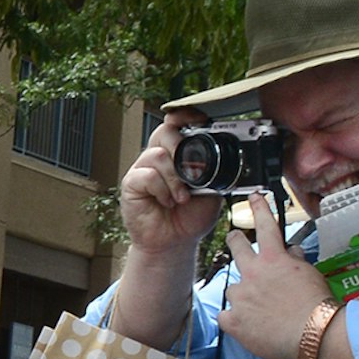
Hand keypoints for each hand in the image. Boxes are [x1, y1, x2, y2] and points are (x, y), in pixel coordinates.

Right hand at [118, 115, 222, 263]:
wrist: (174, 242)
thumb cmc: (190, 217)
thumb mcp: (212, 191)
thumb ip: (215, 173)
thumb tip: (226, 159)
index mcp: (178, 154)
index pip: (178, 125)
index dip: (186, 117)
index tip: (200, 118)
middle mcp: (159, 157)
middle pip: (165, 131)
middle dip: (181, 145)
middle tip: (192, 168)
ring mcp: (143, 169)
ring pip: (158, 155)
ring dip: (175, 179)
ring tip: (181, 198)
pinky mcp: (132, 184)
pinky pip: (147, 176)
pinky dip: (162, 190)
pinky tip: (167, 202)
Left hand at [213, 195, 328, 358]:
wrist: (312, 332)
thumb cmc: (316, 305)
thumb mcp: (310, 274)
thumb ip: (295, 260)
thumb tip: (290, 251)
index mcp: (274, 259)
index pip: (265, 225)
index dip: (259, 208)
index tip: (253, 197)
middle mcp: (252, 272)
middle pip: (236, 246)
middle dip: (235, 240)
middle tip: (235, 239)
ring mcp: (240, 296)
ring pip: (233, 288)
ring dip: (243, 294)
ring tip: (261, 310)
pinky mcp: (232, 319)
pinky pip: (226, 315)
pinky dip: (235, 320)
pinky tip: (248, 325)